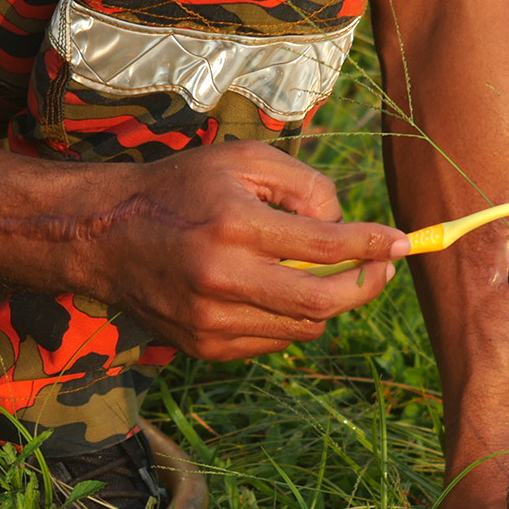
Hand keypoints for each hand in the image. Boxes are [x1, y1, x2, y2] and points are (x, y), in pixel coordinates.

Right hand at [88, 141, 409, 361]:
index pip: (327, 246)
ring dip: (322, 303)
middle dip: (365, 286)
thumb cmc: (180, 189)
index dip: (374, 246)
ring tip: (309, 273)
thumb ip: (304, 185)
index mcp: (234, 226)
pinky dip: (287, 320)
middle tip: (378, 268)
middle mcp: (222, 279)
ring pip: (303, 328)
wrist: (105, 237)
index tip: (403, 243)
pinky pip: (272, 342)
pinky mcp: (204, 347)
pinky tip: (269, 292)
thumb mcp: (241, 161)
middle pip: (324, 302)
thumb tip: (347, 229)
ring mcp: (211, 321)